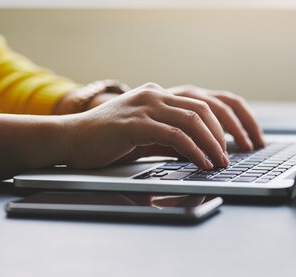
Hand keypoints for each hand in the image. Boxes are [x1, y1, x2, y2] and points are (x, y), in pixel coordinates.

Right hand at [62, 83, 229, 169]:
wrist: (68, 139)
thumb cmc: (104, 140)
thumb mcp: (144, 136)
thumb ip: (169, 140)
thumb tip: (197, 152)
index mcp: (156, 94)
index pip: (199, 105)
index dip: (218, 126)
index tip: (226, 147)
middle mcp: (153, 95)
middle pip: (202, 110)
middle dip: (220, 135)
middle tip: (226, 157)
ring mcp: (144, 107)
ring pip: (192, 121)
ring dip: (211, 144)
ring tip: (219, 162)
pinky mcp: (135, 124)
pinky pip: (175, 136)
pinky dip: (193, 150)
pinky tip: (201, 163)